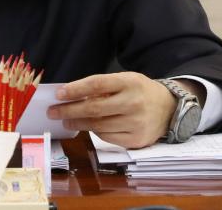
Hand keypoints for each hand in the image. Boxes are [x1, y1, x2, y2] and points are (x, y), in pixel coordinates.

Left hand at [47, 72, 176, 148]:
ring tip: (66, 120)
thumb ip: (102, 86)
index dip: (76, 89)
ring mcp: (136, 123)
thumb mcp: (125, 80)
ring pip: (98, 125)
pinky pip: (107, 138)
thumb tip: (71, 95)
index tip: (59, 93)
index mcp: (129, 82)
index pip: (97, 84)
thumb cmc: (140, 91)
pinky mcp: (136, 140)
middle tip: (53, 111)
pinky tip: (88, 127)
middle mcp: (133, 102)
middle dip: (69, 110)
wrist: (169, 108)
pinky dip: (94, 132)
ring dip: (78, 123)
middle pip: (94, 108)